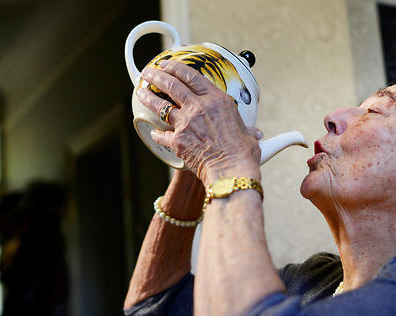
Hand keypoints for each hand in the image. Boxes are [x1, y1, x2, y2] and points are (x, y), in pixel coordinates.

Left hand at [136, 61, 260, 184]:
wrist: (231, 170)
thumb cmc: (242, 154)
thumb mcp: (247, 134)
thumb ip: (246, 130)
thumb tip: (254, 134)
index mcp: (217, 100)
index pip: (192, 76)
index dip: (177, 68)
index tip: (168, 64)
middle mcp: (199, 107)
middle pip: (172, 85)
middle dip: (157, 76)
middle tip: (149, 72)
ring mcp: (186, 123)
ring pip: (160, 106)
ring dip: (148, 97)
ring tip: (141, 92)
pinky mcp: (177, 141)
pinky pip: (161, 135)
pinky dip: (156, 133)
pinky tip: (153, 132)